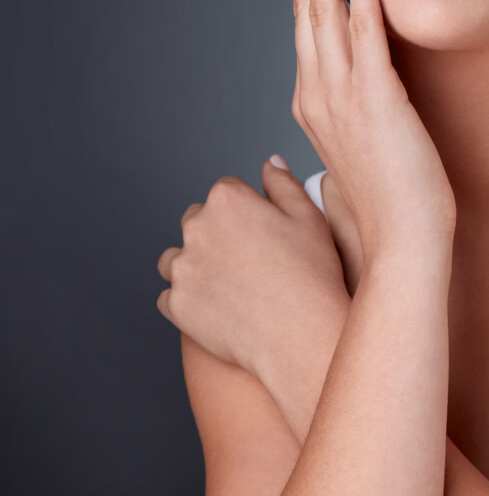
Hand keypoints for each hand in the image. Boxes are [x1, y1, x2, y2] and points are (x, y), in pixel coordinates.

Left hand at [156, 159, 349, 421]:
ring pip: (177, 258)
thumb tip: (270, 163)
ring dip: (194, 264)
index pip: (226, 190)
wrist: (300, 333)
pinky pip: (170, 296)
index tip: (262, 230)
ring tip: (228, 283)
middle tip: (249, 258)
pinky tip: (215, 306)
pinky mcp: (176, 305)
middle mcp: (196, 228)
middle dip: (217, 232)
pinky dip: (187, 300)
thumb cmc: (310, 273)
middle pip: (197, 219)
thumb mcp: (309, 216)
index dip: (247, 208)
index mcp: (227, 199)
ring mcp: (183, 268)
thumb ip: (283, 183)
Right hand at [292, 0, 455, 260]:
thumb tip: (361, 89)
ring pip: (322, 10)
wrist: (404, 242)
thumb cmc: (393, 197)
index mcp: (313, 99)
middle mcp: (316, 90)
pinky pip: (361, 29)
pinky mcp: (373, 96)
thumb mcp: (364, 143)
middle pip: (305, 7)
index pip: (306, 25)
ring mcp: (339, 93)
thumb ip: (355, 108)